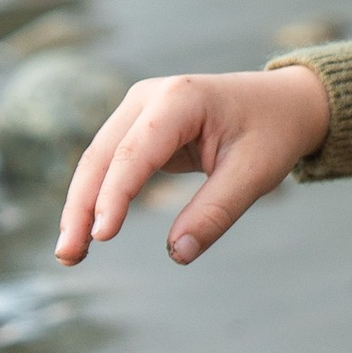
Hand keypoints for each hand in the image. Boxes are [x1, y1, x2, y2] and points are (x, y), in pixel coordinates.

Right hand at [55, 65, 329, 267]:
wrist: (283, 103)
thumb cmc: (271, 134)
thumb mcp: (254, 174)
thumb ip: (215, 213)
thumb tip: (176, 255)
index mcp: (180, 98)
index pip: (136, 151)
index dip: (115, 194)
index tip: (102, 236)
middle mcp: (149, 96)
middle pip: (102, 155)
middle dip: (81, 206)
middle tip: (68, 255)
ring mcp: (139, 109)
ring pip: (97, 161)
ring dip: (80, 206)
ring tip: (70, 254)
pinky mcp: (138, 127)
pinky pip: (109, 165)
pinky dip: (96, 198)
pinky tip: (87, 233)